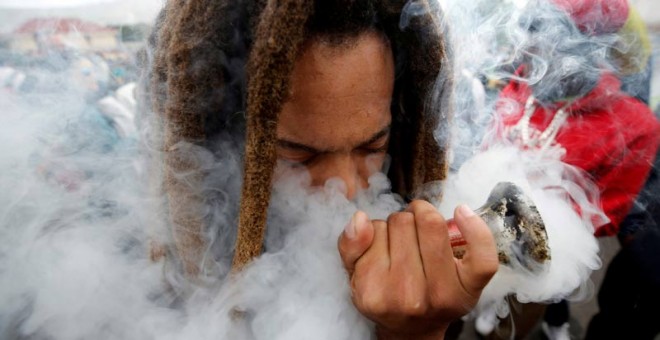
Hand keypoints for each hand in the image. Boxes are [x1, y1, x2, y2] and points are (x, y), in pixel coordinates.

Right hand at [338, 200, 497, 338]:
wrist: (414, 329)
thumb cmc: (386, 295)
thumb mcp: (356, 275)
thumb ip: (350, 247)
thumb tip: (360, 219)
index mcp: (375, 294)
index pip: (376, 229)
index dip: (379, 228)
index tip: (384, 242)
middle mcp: (409, 297)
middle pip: (403, 223)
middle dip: (401, 224)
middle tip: (404, 243)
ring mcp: (443, 293)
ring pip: (432, 224)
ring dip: (424, 222)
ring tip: (421, 241)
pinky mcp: (470, 289)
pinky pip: (480, 252)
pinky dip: (474, 228)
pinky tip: (461, 213)